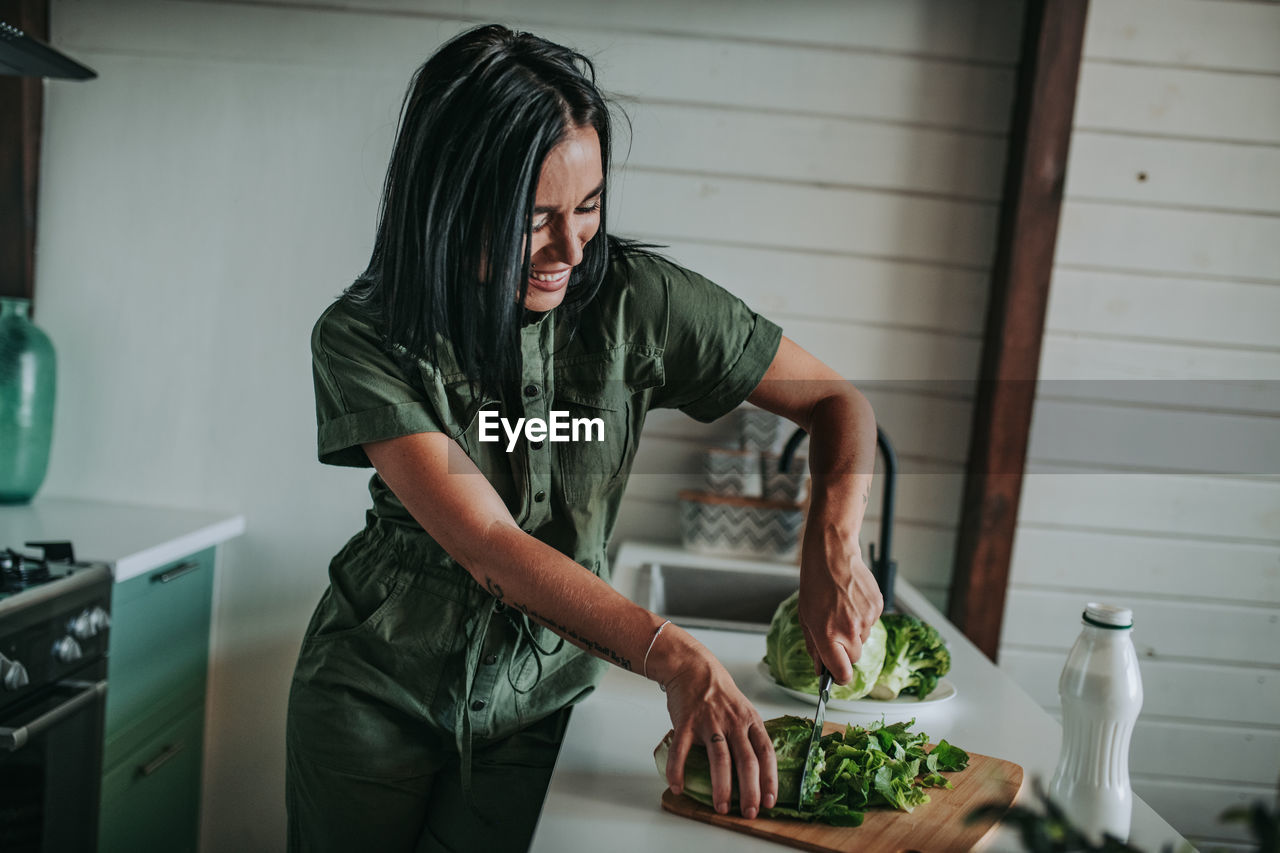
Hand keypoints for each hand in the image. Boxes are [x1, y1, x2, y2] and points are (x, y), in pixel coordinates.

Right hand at [659, 647, 777, 818]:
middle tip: (749, 812)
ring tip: (721, 807)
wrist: (692, 667)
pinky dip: (678, 770)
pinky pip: (681, 750)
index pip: (766, 753)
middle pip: (746, 760)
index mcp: (750, 721)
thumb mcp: (743, 710)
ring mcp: (709, 721)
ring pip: (719, 758)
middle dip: (750, 790)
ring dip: (721, 786)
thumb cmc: (719, 693)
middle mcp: (733, 722)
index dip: (770, 779)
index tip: (771, 801)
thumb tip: (755, 770)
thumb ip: (748, 736)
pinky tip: (678, 786)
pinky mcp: (686, 721)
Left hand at [797, 516, 882, 683]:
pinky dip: (863, 617)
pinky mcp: (877, 608)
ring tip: (842, 609)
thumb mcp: (806, 618)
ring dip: (854, 631)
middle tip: (834, 630)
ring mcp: (866, 620)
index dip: (839, 678)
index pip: (842, 673)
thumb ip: (814, 647)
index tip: (836, 675)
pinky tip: (851, 601)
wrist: (833, 556)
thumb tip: (820, 670)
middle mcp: (849, 631)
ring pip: (864, 639)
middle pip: (854, 658)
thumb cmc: (815, 585)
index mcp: (827, 635)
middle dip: (845, 650)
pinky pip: (871, 623)